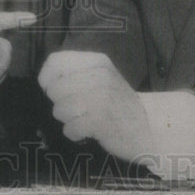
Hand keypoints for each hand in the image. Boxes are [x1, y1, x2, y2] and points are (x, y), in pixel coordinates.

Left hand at [38, 50, 154, 162]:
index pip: (55, 61)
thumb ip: (76, 72)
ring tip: (84, 119)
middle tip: (77, 109)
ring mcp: (101, 98)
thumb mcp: (101, 76)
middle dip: (59, 103)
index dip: (46, 78)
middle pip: (54, 89)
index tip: (52, 90)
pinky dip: (75, 134)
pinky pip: (69, 129)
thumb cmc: (118, 102)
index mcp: (97, 61)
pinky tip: (88, 131)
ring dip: (67, 120)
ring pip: (59, 110)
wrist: (150, 126)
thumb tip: (44, 80)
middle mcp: (98, 76)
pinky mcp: (101, 121)